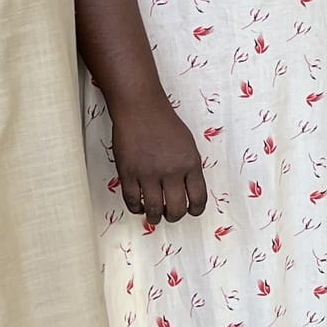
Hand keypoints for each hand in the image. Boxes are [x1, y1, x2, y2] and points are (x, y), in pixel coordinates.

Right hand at [110, 92, 207, 222]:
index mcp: (190, 164)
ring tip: (154, 216)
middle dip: (174, 216)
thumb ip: (189, 168)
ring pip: (154, 209)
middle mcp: (171, 171)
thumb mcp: (188, 145)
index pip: (198, 198)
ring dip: (155, 217)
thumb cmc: (165, 124)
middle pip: (177, 208)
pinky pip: (132, 200)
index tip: (191, 212)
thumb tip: (190, 190)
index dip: (195, 210)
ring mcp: (148, 173)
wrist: (141, 109)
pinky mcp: (128, 173)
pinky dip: (136, 208)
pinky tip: (139, 206)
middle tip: (171, 215)